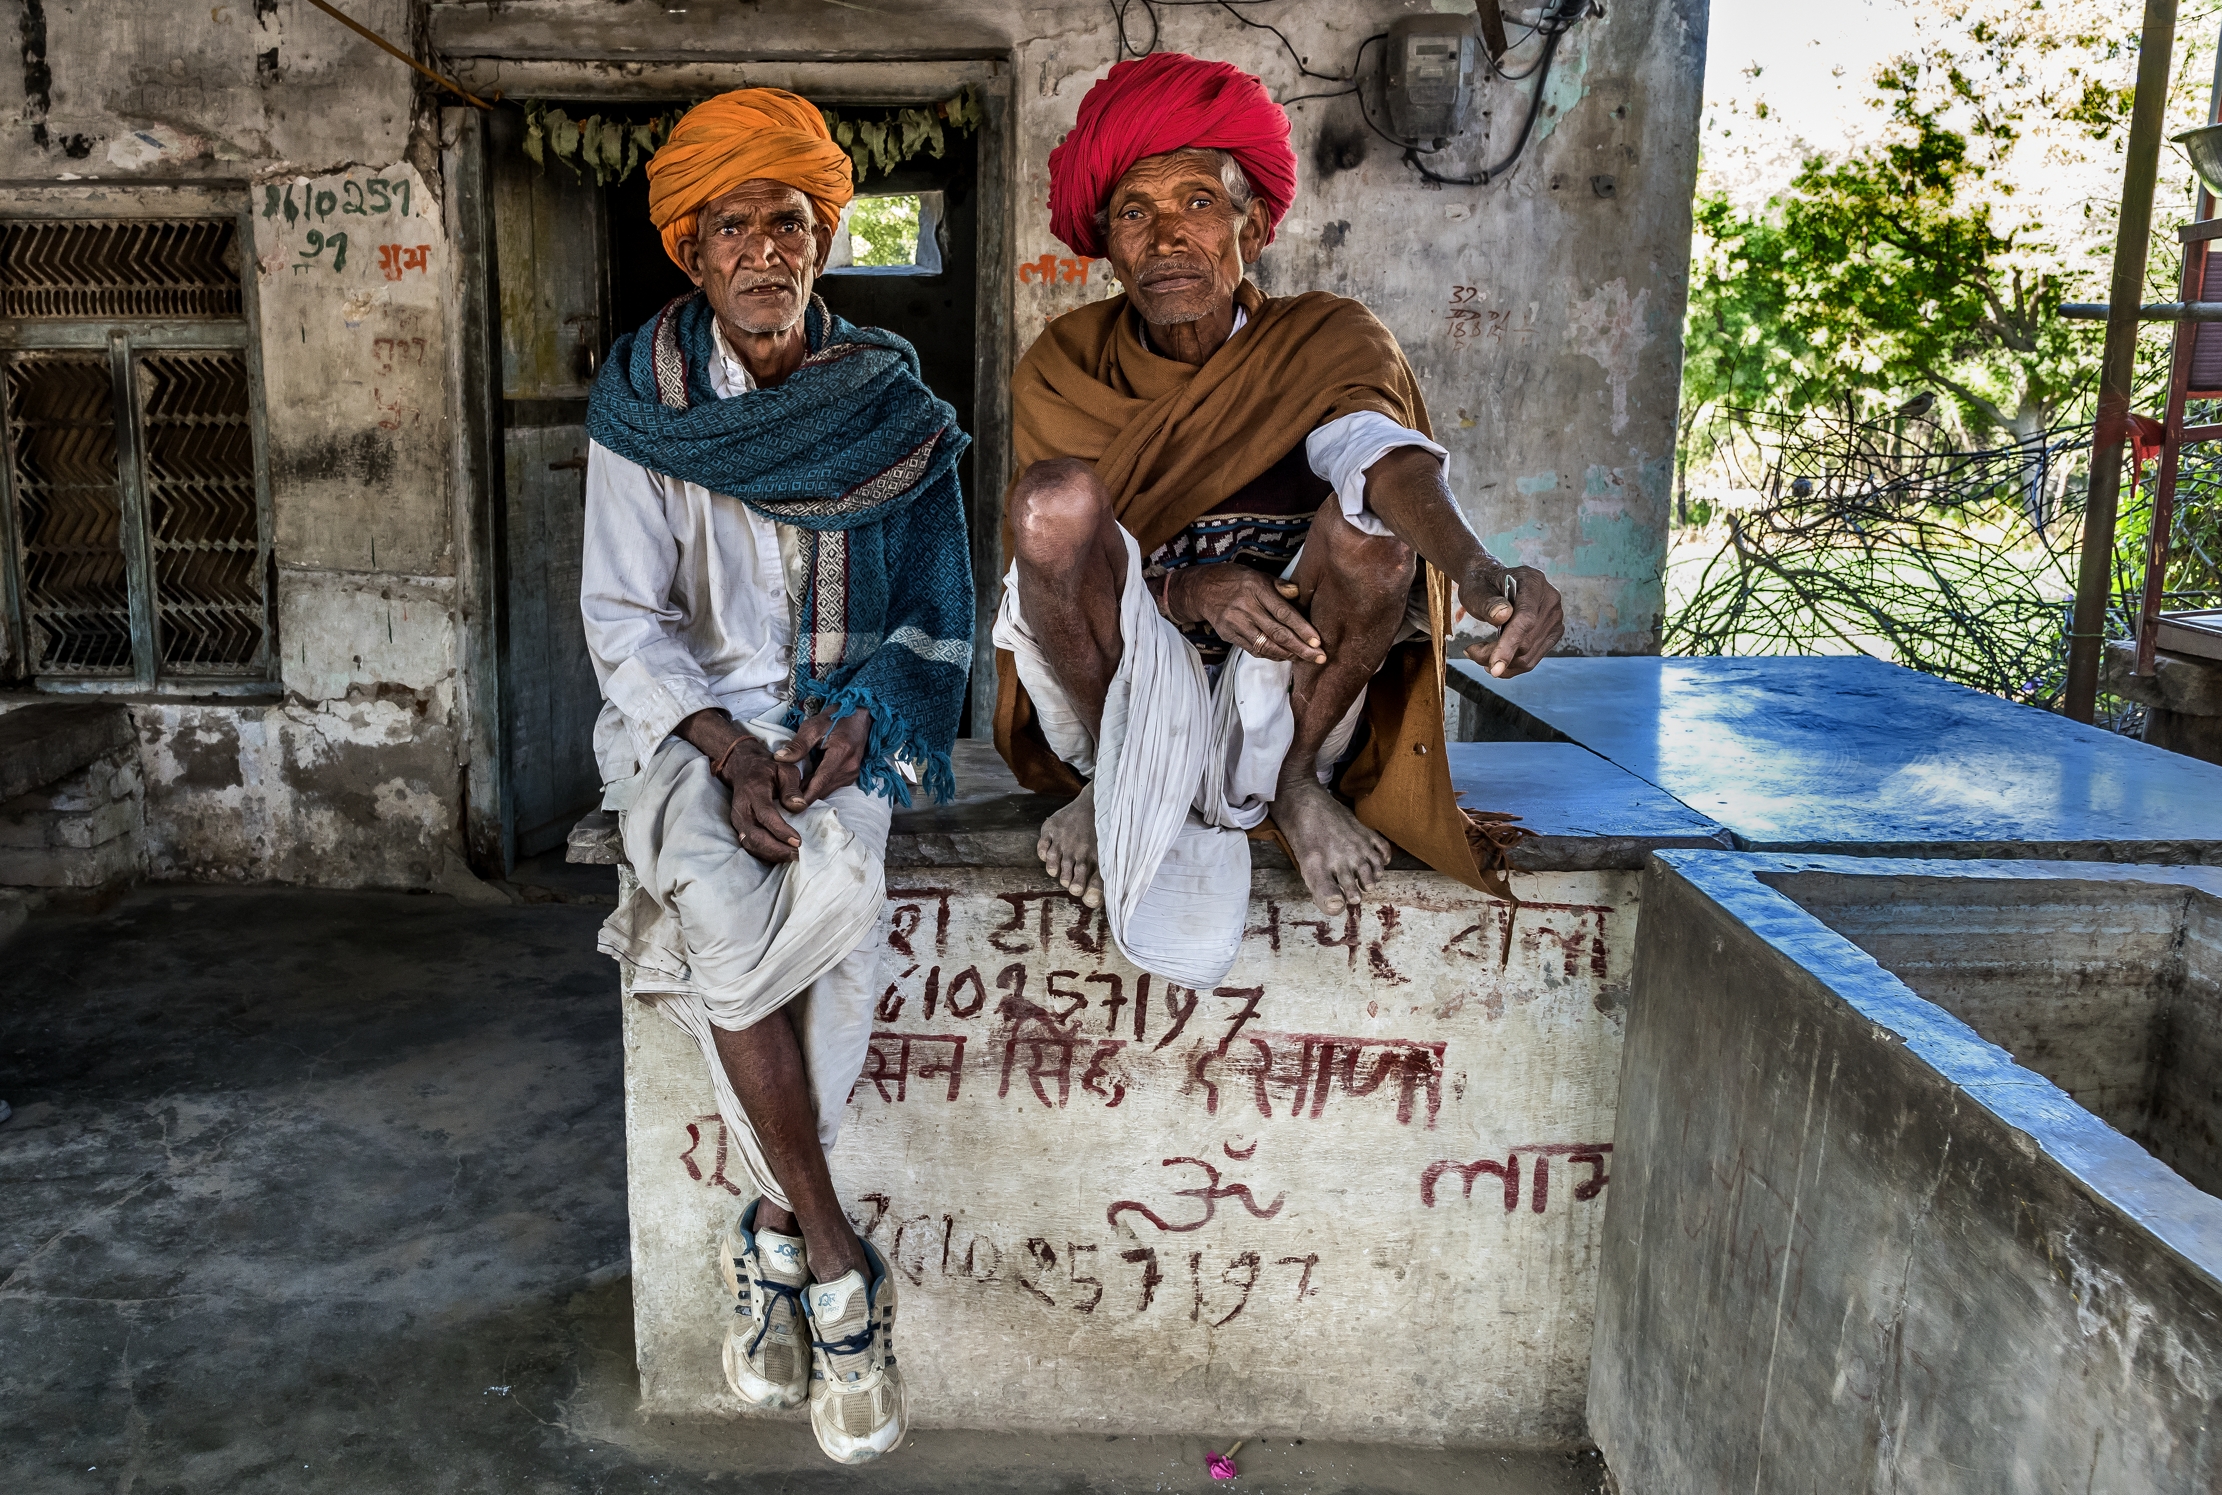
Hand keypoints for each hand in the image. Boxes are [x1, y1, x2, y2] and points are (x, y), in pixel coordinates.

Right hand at [715, 732, 805, 862]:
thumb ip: (792, 788)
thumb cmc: (768, 769)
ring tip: (792, 858)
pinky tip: (780, 856)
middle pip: (755, 836)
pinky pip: (749, 846)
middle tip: (798, 856)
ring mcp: (737, 821)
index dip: (781, 831)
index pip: (765, 815)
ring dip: (771, 855)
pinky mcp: (739, 828)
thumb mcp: (784, 769)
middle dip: (777, 850)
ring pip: (751, 844)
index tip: (798, 842)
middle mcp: (742, 809)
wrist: (744, 768)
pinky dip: (764, 855)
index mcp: (753, 792)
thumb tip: (799, 806)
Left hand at [773, 706, 872, 807]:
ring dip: (811, 790)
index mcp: (841, 753)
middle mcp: (850, 767)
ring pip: (827, 790)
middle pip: (823, 789)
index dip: (805, 795)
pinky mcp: (852, 775)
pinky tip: (807, 780)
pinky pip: (832, 786)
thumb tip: (779, 759)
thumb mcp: (813, 726)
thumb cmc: (835, 717)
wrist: (860, 714)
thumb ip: (797, 745)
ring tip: (792, 788)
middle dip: (804, 794)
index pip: (820, 781)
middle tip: (783, 796)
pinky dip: (819, 785)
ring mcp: (852, 773)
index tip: (790, 806)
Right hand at [1166, 566, 1327, 663]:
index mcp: (1256, 589)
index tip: (1317, 641)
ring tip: (1305, 659)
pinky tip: (1284, 656)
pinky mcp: (1229, 635)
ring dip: (1288, 654)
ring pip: (1266, 645)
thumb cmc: (1236, 580)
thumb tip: (1297, 593)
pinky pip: (1254, 649)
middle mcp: (1246, 607)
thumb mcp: (1258, 575)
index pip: (1283, 612)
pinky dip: (1271, 654)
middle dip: (1301, 648)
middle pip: (1278, 633)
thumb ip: (1279, 586)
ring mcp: (1236, 623)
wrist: (1202, 590)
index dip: (1302, 628)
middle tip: (1319, 657)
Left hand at [1461, 561, 1562, 677]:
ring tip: (1479, 651)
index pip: (1525, 619)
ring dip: (1499, 662)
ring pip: (1527, 657)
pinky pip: (1530, 660)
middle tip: (1471, 651)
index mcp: (1533, 583)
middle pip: (1525, 643)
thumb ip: (1487, 603)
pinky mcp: (1552, 634)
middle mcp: (1550, 600)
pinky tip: (1493, 655)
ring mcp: (1554, 619)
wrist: (1493, 584)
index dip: (1510, 644)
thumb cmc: (1482, 585)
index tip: (1494, 668)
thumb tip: (1502, 616)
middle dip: (1493, 655)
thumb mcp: (1475, 590)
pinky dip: (1509, 664)